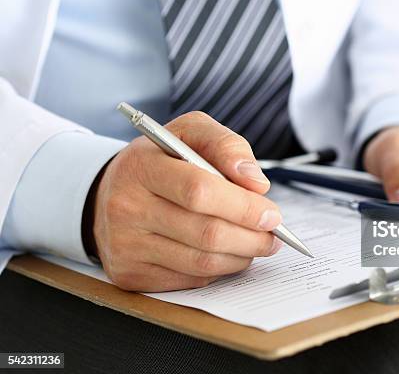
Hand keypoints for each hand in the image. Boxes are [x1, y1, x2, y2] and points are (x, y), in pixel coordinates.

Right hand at [89, 112, 282, 291]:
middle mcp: (127, 208)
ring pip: (202, 263)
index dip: (243, 207)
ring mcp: (125, 246)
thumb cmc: (161, 161)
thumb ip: (226, 146)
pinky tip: (226, 254)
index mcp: (141, 166)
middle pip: (206, 233)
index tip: (272, 214)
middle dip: (252, 238)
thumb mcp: (190, 133)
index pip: (199, 191)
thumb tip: (256, 184)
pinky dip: (219, 270)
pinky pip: (190, 279)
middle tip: (273, 236)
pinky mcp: (130, 274)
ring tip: (256, 244)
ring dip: (241, 257)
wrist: (110, 193)